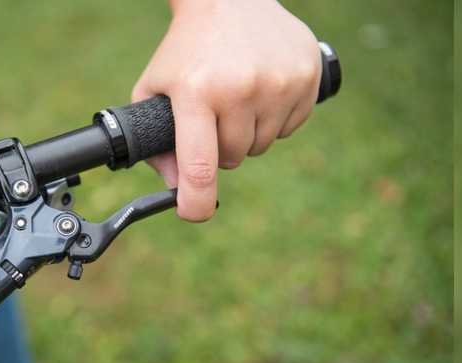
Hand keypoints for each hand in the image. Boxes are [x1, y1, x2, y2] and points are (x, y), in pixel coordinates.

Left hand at [132, 0, 321, 221]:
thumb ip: (156, 142)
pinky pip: (291, 127)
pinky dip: (275, 120)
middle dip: (220, 149)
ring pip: (263, 145)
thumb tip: (177, 187)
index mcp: (196, 91)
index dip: (196, 201)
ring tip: (235, 100)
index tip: (193, 213)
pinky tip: (261, 92)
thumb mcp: (154, 88)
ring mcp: (278, 81)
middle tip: (212, 118)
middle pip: (234, 157)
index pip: (200, 164)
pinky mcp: (307, 75)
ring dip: (248, 134)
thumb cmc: (186, 50)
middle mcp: (240, 87)